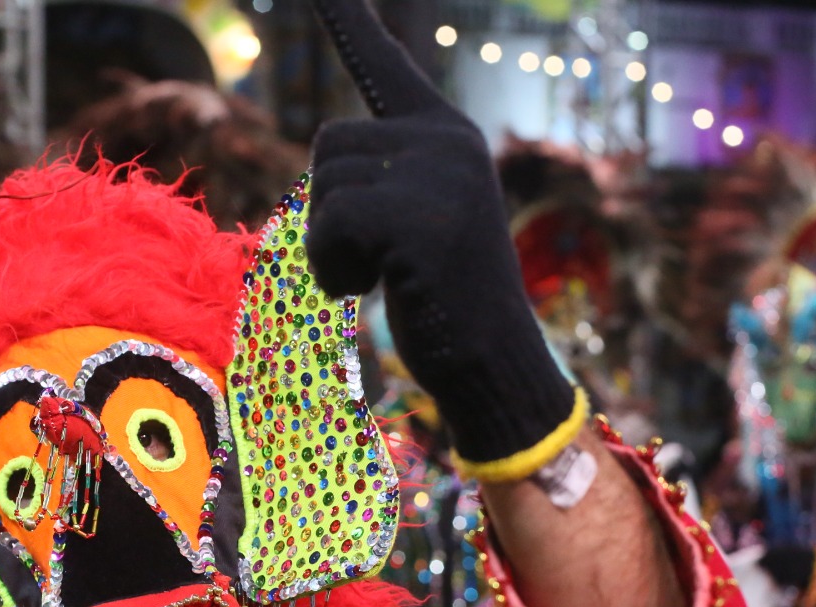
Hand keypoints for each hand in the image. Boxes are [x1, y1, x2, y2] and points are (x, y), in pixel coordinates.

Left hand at [304, 0, 583, 480]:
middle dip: (332, 209)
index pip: (383, 65)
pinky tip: (378, 289)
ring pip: (323, 187)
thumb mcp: (417, 220)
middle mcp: (448, 140)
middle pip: (328, 143)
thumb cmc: (444, 301)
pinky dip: (333, 270)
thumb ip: (385, 173)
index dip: (351, 18)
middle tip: (382, 258)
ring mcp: (439, 175)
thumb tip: (330, 149)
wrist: (493, 362)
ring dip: (333, 247)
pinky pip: (329, 227)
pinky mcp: (417, 217)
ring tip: (387, 276)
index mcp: (446, 134)